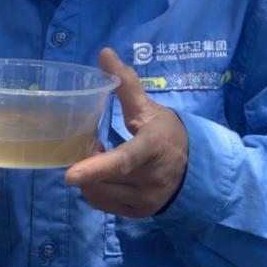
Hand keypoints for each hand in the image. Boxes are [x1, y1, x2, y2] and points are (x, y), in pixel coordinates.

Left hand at [64, 48, 187, 217]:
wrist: (197, 168)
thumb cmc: (167, 132)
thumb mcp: (148, 108)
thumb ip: (125, 83)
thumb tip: (105, 53)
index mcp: (152, 148)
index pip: (123, 160)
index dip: (95, 167)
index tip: (69, 175)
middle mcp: (150, 179)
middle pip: (102, 179)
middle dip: (88, 162)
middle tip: (94, 145)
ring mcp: (145, 200)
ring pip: (98, 195)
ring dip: (90, 179)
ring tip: (101, 160)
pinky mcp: (140, 214)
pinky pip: (104, 206)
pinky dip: (97, 190)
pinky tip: (106, 177)